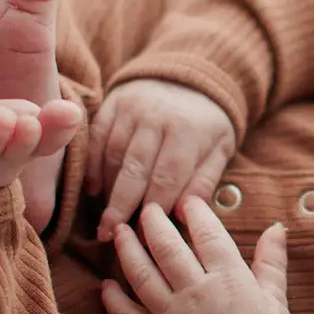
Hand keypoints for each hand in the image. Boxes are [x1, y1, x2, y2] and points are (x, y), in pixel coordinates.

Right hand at [87, 79, 235, 239]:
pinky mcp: (113, 102)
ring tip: (105, 220)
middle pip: (134, 170)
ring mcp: (132, 108)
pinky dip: (93, 165)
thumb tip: (182, 215)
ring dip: (107, 190)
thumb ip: (203, 181)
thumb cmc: (207, 124)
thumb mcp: (220, 150)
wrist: (192, 76)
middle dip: (121, 206)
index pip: (167, 179)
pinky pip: (97, 138)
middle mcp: (157, 118)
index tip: (144, 237)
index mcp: (188, 132)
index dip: (154, 211)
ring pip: (113, 155)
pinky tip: (93, 190)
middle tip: (111, 235)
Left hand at [102, 200, 288, 313]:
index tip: (186, 200)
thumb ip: (273, 262)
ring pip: (142, 274)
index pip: (207, 234)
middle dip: (154, 222)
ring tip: (121, 232)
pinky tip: (106, 286)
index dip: (194, 212)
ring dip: (128, 250)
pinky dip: (114, 300)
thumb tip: (278, 227)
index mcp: (229, 278)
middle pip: (167, 247)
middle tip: (146, 208)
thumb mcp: (277, 301)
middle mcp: (197, 291)